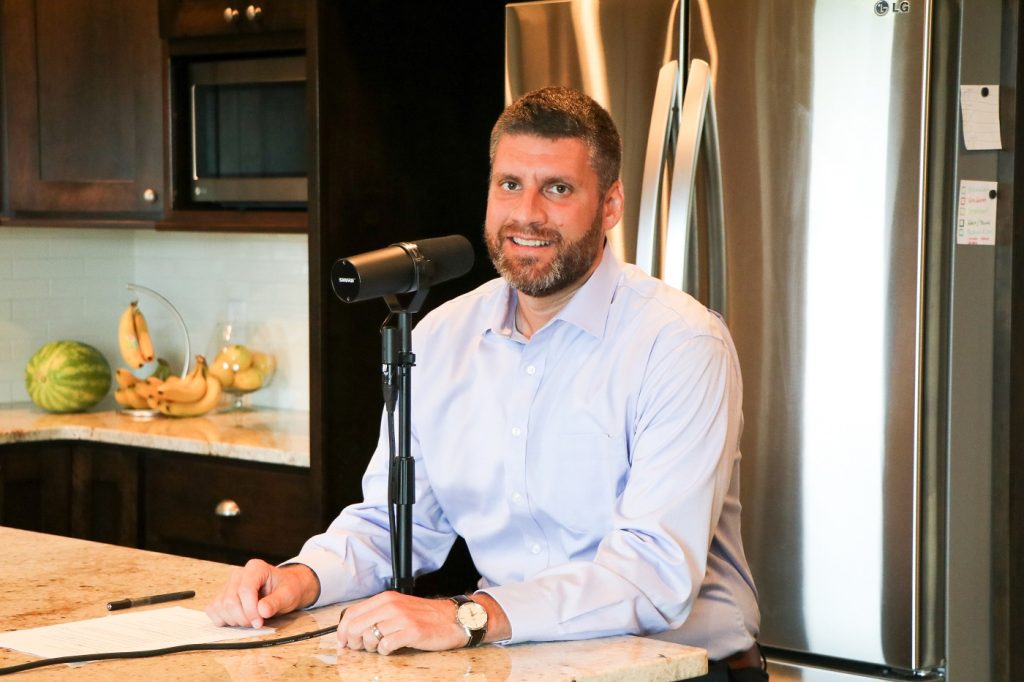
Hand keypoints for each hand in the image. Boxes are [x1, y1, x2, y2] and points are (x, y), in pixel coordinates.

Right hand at [205, 559, 319, 627]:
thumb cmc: (287, 589)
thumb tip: (262, 610)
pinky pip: (212, 610)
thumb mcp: (288, 595)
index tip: (259, 622)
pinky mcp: (222, 595)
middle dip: (243, 618)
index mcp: (256, 568)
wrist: (284, 589)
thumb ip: (276, 602)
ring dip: (234, 620)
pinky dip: (223, 620)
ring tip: (250, 620)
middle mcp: (239, 574)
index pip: (245, 590)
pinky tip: (238, 619)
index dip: (250, 610)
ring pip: (220, 606)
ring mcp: (228, 584)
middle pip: (230, 601)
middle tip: (257, 623)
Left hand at [336, 591, 466, 655]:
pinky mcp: (411, 631)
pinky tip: (392, 648)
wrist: (453, 618)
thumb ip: (378, 614)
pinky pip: (385, 646)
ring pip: (368, 637)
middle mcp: (391, 605)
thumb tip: (353, 629)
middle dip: (353, 642)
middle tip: (360, 648)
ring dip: (370, 647)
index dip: (342, 630)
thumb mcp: (399, 607)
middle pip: (355, 626)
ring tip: (380, 646)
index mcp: (386, 598)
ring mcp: (401, 618)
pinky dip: (385, 651)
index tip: (343, 641)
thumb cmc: (426, 615)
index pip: (352, 613)